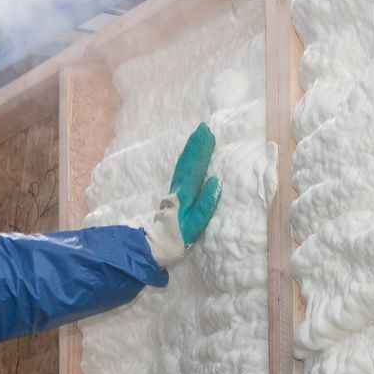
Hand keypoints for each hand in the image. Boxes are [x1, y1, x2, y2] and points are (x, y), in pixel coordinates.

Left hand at [143, 123, 222, 268]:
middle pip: (189, 162)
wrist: (157, 245)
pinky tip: (189, 156)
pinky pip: (181, 171)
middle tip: (203, 127)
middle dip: (197, 144)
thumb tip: (216, 182)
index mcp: (186, 193)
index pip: (196, 167)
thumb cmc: (178, 237)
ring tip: (198, 136)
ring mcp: (176, 190)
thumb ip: (206, 204)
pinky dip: (186, 160)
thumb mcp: (195, 224)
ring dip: (191, 149)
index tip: (209, 134)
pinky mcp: (174, 195)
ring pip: (184, 165)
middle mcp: (179, 188)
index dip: (202, 150)